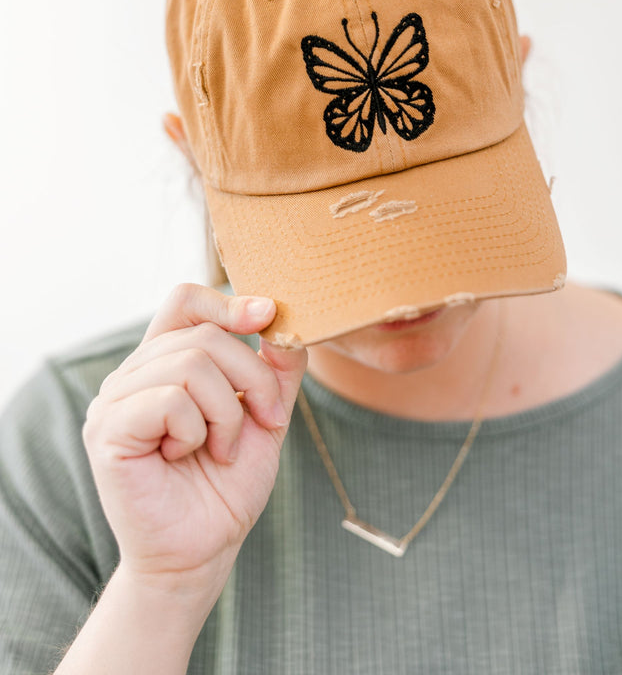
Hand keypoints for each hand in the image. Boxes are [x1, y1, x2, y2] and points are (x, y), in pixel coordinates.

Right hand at [82, 283, 306, 596]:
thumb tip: (283, 320)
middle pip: (203, 335)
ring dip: (226, 413)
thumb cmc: (226, 485)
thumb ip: (275, 369)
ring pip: (191, 365)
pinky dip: (196, 431)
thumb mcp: (264, 417)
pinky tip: (186, 457)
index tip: (267, 317)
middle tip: (266, 421)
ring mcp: (114, 400)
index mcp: (165, 362)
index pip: (186, 301)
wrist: (203, 550)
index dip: (228, 302)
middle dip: (252, 378)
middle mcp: (133, 373)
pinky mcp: (107, 431)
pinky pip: (169, 401)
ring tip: (221, 449)